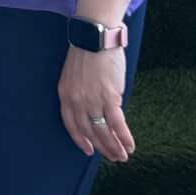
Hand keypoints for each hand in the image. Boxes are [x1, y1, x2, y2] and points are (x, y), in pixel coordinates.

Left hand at [58, 45, 132, 162]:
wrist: (96, 37)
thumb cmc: (87, 52)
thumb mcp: (74, 75)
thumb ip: (80, 93)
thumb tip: (94, 110)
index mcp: (65, 94)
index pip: (71, 124)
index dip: (80, 140)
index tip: (88, 150)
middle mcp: (76, 101)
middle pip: (88, 131)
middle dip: (101, 147)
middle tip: (112, 157)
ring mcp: (92, 100)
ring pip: (103, 131)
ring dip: (114, 147)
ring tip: (122, 156)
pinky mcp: (109, 97)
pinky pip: (117, 124)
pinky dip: (124, 137)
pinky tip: (130, 146)